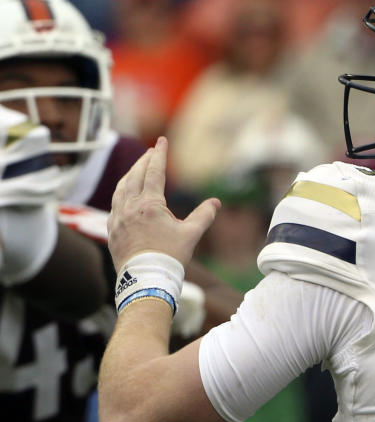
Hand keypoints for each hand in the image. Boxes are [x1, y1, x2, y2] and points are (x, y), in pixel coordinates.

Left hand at [108, 137, 219, 270]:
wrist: (146, 280)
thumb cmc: (170, 257)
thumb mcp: (191, 235)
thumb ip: (204, 216)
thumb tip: (215, 203)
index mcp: (150, 205)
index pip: (154, 172)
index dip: (159, 155)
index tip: (161, 141)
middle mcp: (131, 207)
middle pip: (136, 175)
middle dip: (145, 160)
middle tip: (152, 151)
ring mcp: (118, 218)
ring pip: (122, 187)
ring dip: (131, 174)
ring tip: (138, 167)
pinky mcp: (112, 229)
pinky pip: (115, 203)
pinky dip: (122, 191)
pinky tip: (125, 192)